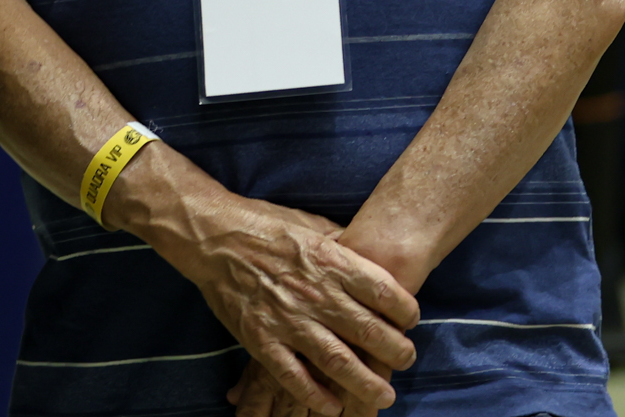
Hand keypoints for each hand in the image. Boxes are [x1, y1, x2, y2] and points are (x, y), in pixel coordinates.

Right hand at [126, 182, 416, 416]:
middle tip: (405, 360)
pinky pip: (295, 377)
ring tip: (383, 395)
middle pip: (371, 333)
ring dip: (367, 384)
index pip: (386, 293)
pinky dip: (316, 396)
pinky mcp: (262, 340)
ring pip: (340, 363)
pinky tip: (332, 405)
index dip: (406, 312)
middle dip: (397, 353)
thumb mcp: (313, 225)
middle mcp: (316, 293)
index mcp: (332, 261)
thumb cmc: (266, 226)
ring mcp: (288, 320)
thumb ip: (344, 247)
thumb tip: (375, 259)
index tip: (410, 321)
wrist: (214, 236)